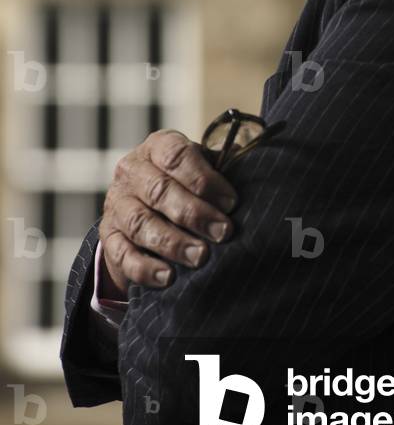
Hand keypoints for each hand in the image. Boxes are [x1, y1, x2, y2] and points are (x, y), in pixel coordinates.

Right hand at [98, 129, 238, 295]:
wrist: (144, 205)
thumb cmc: (186, 183)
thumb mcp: (202, 167)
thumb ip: (223, 166)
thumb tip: (254, 168)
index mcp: (158, 146)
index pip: (176, 155)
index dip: (204, 179)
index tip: (231, 202)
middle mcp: (132, 171)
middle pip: (160, 190)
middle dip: (195, 213)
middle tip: (223, 233)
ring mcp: (117, 203)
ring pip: (141, 223)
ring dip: (173, 242)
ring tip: (201, 257)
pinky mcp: (108, 235)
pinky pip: (122, 253)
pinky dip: (145, 267)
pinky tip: (168, 277)